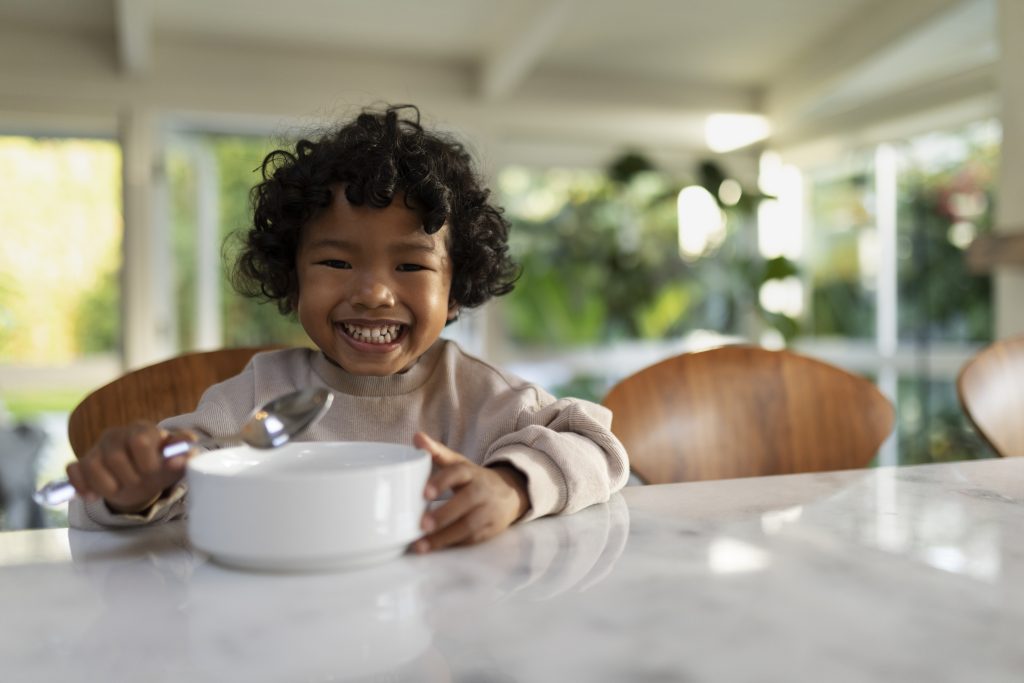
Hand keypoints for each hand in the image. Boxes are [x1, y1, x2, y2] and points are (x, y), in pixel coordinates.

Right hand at [65, 422, 191, 513]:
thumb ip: (183, 458)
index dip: (146, 462)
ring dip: (108, 486)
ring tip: (120, 490)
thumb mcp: (174, 463)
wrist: (141, 477)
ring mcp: (97, 448)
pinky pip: (73, 471)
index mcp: (143, 430)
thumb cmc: (159, 466)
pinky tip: (93, 496)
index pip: (140, 440)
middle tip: (138, 483)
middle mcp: (117, 434)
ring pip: (92, 465)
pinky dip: (82, 486)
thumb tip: (188, 456)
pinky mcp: (82, 462)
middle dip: (128, 478)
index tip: (152, 473)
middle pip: (115, 457)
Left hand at [412, 432, 528, 552]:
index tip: (425, 492)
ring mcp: (488, 512)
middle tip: (422, 524)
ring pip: (469, 526)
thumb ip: (437, 452)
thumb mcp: (459, 463)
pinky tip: (433, 548)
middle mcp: (482, 491)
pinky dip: (452, 545)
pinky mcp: (490, 530)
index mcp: (471, 472)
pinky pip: (471, 540)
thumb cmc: (474, 479)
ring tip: (421, 545)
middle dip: (444, 514)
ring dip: (444, 537)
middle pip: (466, 502)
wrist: (510, 494)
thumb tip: (416, 437)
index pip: (458, 473)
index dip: (442, 481)